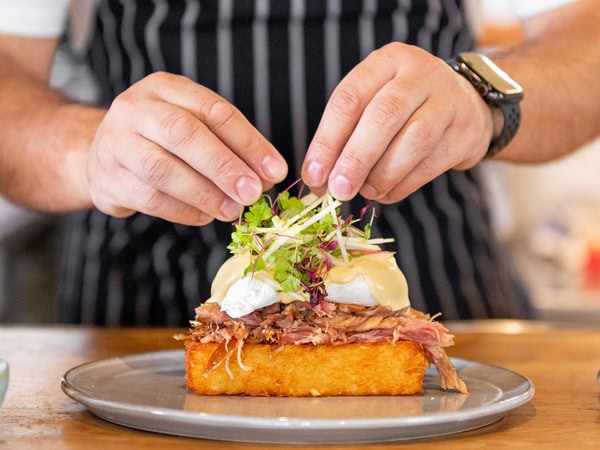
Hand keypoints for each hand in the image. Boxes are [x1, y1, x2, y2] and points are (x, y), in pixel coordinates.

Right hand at [86, 72, 286, 224]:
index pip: (214, 110)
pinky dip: (185, 211)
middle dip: (225, 166)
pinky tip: (206, 216)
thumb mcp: (192, 127)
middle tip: (254, 192)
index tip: (275, 170)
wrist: (98, 154)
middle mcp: (136, 108)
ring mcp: (115, 142)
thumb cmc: (160, 140)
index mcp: (165, 88)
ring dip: (206, 193)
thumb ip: (228, 145)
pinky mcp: (108, 179)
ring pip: (164, 169)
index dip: (249, 142)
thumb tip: (267, 176)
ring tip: (233, 210)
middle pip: (184, 134)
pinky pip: (151, 199)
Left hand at [302, 42, 493, 202]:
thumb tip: (318, 180)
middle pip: (383, 116)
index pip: (349, 99)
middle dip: (356, 159)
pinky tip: (387, 193)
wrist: (466, 106)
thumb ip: (344, 136)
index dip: (327, 141)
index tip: (314, 175)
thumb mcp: (372, 104)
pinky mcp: (465, 131)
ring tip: (366, 192)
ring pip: (414, 140)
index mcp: (387, 61)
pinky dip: (403, 185)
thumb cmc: (405, 108)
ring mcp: (448, 100)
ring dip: (383, 174)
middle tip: (338, 190)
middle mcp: (420, 73)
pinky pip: (431, 163)